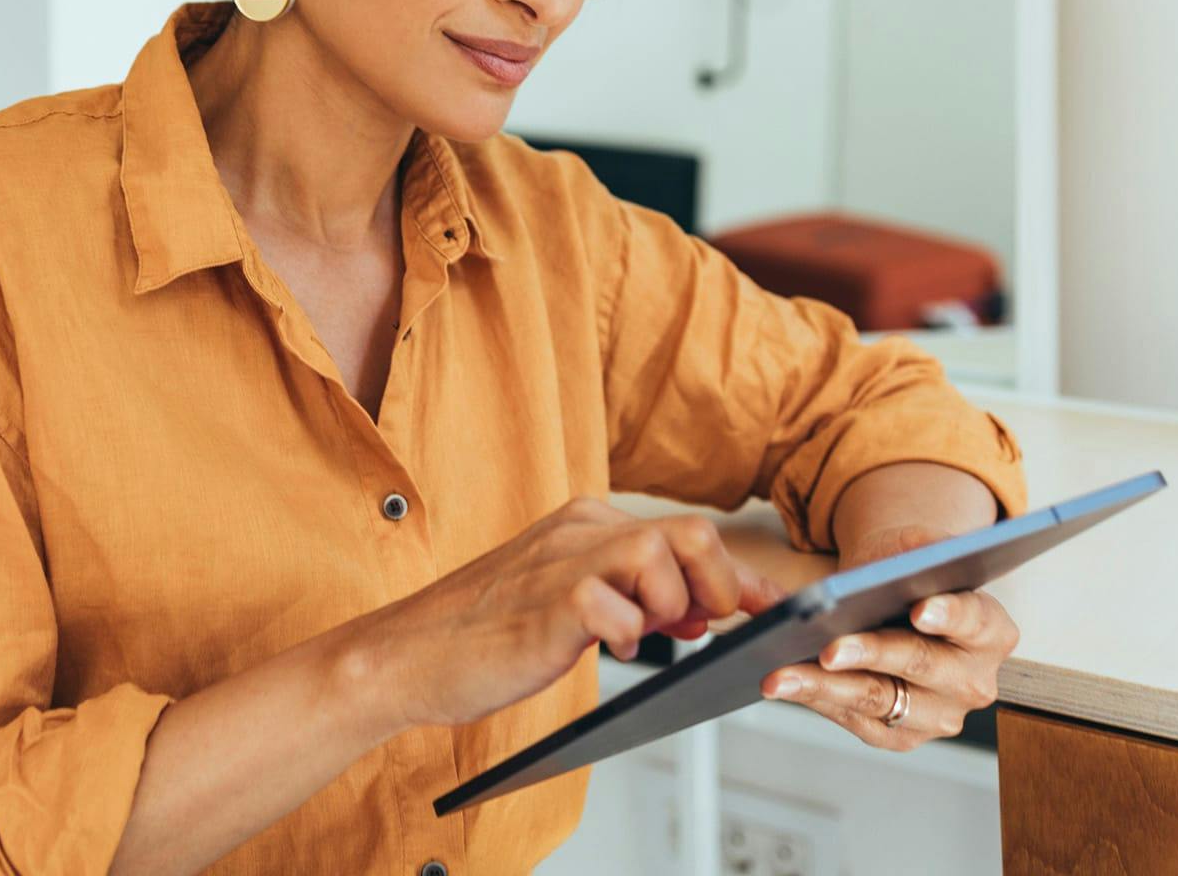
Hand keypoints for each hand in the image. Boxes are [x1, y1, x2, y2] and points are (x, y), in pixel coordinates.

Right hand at [359, 496, 789, 731]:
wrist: (412, 654)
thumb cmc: (488, 633)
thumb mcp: (575, 601)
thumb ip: (636, 593)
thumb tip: (709, 608)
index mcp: (587, 523)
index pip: (687, 530)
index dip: (738, 573)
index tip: (765, 607)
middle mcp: (580, 531)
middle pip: (691, 532)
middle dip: (717, 585)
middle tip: (700, 627)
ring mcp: (562, 562)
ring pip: (661, 555)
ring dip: (672, 606)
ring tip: (643, 634)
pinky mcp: (547, 603)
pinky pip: (614, 606)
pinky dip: (629, 634)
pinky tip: (609, 648)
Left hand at [758, 523, 1019, 749]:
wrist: (893, 607)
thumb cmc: (905, 576)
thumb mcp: (915, 549)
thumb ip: (924, 548)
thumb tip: (913, 555)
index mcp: (991, 631)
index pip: (973, 620)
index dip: (947, 614)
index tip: (919, 608)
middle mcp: (974, 681)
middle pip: (920, 664)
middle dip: (872, 654)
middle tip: (830, 649)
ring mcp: (940, 715)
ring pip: (881, 700)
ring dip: (827, 688)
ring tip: (783, 675)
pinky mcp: (903, 736)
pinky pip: (856, 721)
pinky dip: (817, 700)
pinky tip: (786, 685)